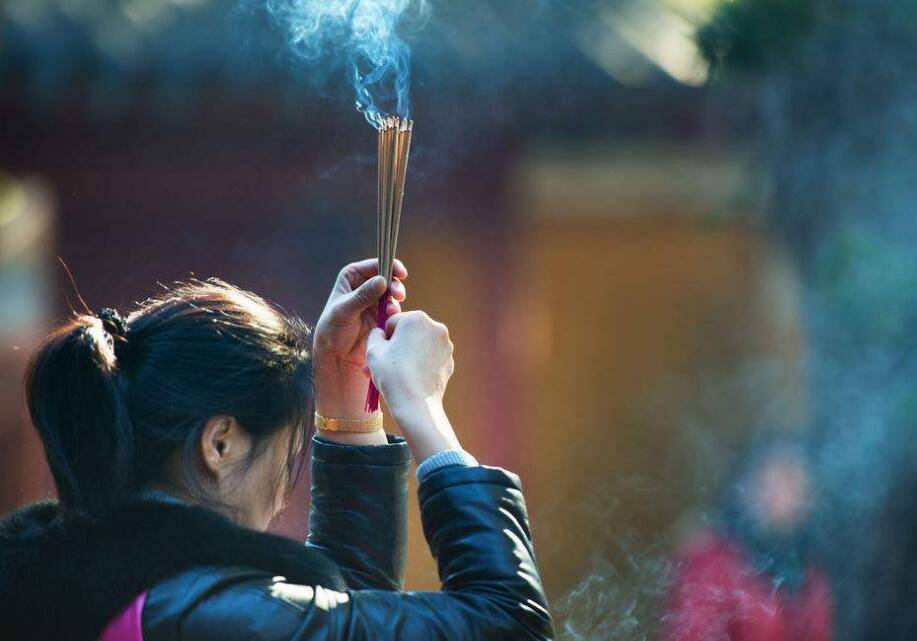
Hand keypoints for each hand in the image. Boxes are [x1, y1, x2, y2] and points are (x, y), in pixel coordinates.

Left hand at [313, 259, 406, 443]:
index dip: (389, 265)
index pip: (374, 265)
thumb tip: (382, 280)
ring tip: (393, 312)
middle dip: (395, 285)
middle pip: (387, 277)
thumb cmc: (332, 330)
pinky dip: (395, 313)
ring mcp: (374, 300)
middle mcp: (364, 285)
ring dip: (396, 301)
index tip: (399, 273)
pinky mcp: (382, 315)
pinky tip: (391, 320)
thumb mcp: (345, 311)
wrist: (335, 355)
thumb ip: (363, 296)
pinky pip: (394, 309)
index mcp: (352, 276)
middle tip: (399, 295)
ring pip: (392, 294)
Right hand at [366, 311, 460, 460]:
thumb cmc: (392, 374)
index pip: (393, 322)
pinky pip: (430, 359)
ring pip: (419, 347)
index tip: (381, 352)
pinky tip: (410, 379)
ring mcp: (446, 346)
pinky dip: (420, 365)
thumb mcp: (373, 350)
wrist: (416, 405)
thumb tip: (381, 332)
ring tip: (394, 375)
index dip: (384, 337)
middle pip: (408, 334)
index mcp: (417, 318)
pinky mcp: (449, 362)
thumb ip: (375, 334)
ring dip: (407, 356)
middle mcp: (436, 327)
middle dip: (396, 347)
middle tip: (383, 365)